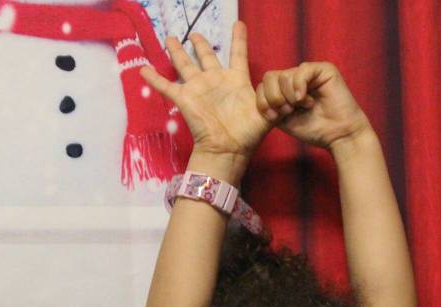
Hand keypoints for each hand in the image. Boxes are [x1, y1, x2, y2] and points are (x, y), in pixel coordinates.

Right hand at [141, 22, 270, 166]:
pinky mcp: (185, 98)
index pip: (238, 55)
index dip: (239, 40)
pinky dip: (154, 78)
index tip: (239, 24)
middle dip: (201, 44)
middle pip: (207, 56)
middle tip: (195, 33)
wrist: (228, 149)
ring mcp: (199, 88)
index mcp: (237, 81)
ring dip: (177, 52)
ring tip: (170, 38)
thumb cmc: (248, 133)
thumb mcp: (267, 114)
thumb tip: (296, 96)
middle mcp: (216, 81)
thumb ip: (278, 102)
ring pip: (185, 65)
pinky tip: (143, 68)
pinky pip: (167, 86)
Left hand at [255, 62, 371, 150]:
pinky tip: (305, 100)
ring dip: (289, 95)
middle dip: (274, 98)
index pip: (263, 85)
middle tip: (288, 111)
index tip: (274, 118)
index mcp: (285, 89)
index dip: (263, 101)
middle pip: (270, 77)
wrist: (338, 136)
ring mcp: (309, 73)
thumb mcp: (284, 120)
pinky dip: (300, 86)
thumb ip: (271, 106)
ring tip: (301, 106)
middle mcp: (296, 78)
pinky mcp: (324, 70)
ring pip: (284, 75)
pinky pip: (302, 70)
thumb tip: (258, 94)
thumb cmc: (314, 129)